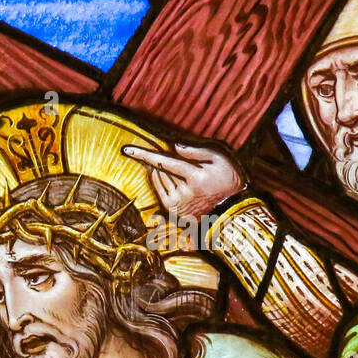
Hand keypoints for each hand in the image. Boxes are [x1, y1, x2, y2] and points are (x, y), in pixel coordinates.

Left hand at [123, 143, 244, 225]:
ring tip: (182, 172)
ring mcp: (176, 204)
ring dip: (162, 169)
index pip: (165, 163)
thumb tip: (174, 147)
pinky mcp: (172, 211)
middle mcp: (184, 193)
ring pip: (159, 178)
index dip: (145, 155)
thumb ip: (197, 152)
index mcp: (196, 179)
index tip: (127, 150)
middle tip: (179, 161)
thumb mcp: (219, 159)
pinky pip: (158, 189)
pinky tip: (167, 174)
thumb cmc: (226, 179)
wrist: (230, 208)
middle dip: (162, 161)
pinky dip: (159, 179)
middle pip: (161, 169)